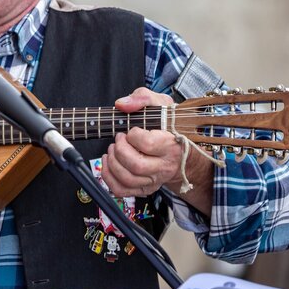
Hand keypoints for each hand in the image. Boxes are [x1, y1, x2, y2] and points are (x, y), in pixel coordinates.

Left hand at [101, 88, 213, 211]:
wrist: (180, 148)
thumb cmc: (168, 125)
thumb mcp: (160, 104)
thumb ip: (142, 98)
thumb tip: (122, 104)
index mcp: (171, 146)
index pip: (148, 144)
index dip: (134, 135)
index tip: (132, 130)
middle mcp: (164, 167)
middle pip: (136, 166)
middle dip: (120, 150)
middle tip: (119, 139)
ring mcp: (154, 180)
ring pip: (128, 179)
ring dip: (113, 163)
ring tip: (113, 149)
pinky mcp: (144, 188)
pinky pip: (122, 190)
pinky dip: (108, 177)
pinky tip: (108, 162)